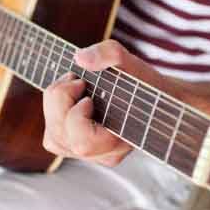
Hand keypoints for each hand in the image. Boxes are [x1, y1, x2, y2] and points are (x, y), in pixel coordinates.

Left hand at [41, 40, 167, 166]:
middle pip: (59, 137)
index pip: (82, 142)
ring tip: (74, 87)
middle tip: (78, 81)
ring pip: (52, 139)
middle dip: (60, 102)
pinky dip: (54, 114)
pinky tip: (71, 98)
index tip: (88, 95)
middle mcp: (102, 154)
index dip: (76, 115)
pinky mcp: (79, 149)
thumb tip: (80, 58)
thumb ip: (110, 54)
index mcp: (118, 141)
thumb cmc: (145, 85)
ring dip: (54, 107)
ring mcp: (90, 155)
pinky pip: (53, 138)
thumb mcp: (131, 62)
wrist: (157, 102)